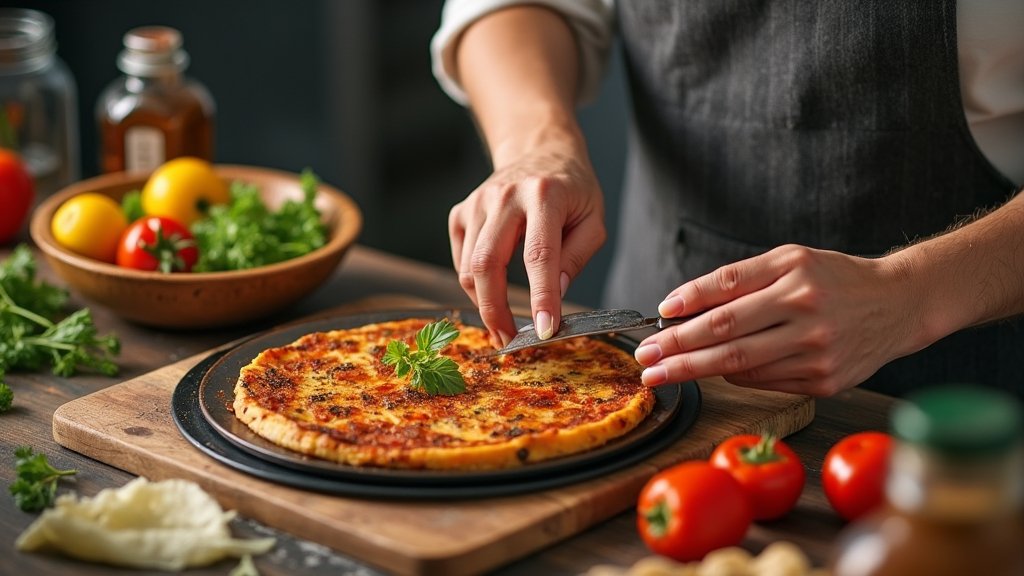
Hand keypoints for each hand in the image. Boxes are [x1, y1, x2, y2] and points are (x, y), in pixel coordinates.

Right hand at [449, 143, 605, 346]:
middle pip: (488, 264)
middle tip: (510, 341)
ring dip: (484, 304)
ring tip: (504, 324)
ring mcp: (477, 203)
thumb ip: (577, 257)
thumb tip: (555, 295)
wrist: (538, 150)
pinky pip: (461, 260)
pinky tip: (493, 291)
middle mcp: (504, 196)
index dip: (541, 297)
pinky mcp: (460, 213)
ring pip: (469, 267)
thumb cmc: (572, 189)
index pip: (539, 254)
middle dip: (496, 310)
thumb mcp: (593, 219)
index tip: (545, 330)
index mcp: (544, 195)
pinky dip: (474, 285)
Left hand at [633, 245, 921, 395]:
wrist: (900, 305)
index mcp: (796, 276)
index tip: (659, 316)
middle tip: (645, 358)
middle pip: (727, 336)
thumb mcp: (791, 260)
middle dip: (678, 350)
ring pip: (741, 365)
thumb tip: (682, 304)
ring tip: (663, 372)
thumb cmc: (836, 279)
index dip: (689, 304)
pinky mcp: (824, 381)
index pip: (728, 291)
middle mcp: (807, 313)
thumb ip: (739, 279)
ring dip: (695, 370)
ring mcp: (817, 352)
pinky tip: (713, 372)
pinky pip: (764, 382)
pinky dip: (733, 377)